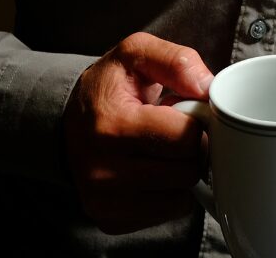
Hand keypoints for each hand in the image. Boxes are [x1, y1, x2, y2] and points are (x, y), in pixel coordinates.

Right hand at [63, 32, 215, 233]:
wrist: (68, 124)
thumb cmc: (107, 89)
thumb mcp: (135, 55)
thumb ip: (176, 61)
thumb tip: (207, 88)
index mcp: (111, 125)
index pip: (186, 138)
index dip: (196, 122)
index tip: (184, 112)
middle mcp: (102, 170)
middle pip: (187, 169)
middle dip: (192, 148)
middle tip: (175, 132)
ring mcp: (105, 200)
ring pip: (182, 195)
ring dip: (183, 171)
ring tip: (162, 150)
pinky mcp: (110, 220)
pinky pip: (169, 212)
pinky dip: (172, 192)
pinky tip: (154, 170)